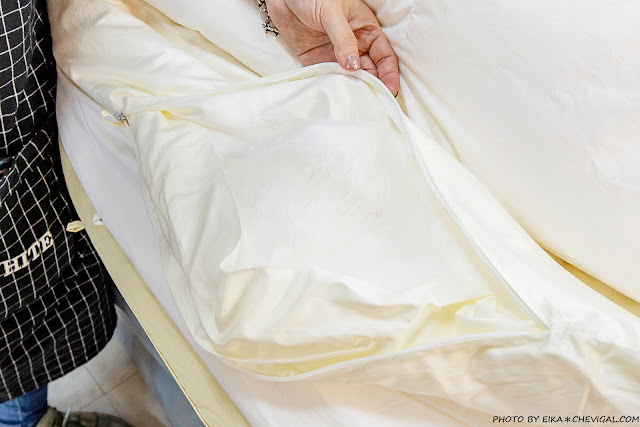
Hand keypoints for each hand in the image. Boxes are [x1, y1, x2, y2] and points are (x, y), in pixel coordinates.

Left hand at [265, 0, 399, 95]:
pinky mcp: (316, 61)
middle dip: (373, 86)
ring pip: (350, 78)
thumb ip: (344, 39)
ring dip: (353, 89)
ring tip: (356, 100)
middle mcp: (354, 45)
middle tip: (373, 100)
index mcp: (366, 30)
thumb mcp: (332, 12)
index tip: (390, 89)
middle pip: (370, 71)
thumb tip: (353, 65)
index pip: (384, 56)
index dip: (389, 73)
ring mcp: (335, 54)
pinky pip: (328, 77)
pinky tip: (336, 94)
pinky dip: (332, 86)